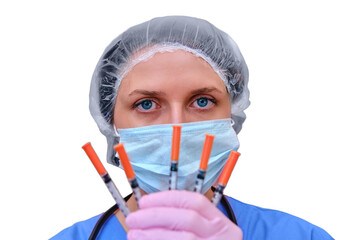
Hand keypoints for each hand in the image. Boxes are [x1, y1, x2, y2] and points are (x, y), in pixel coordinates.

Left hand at [126, 190, 242, 239]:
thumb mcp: (204, 236)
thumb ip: (182, 224)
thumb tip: (149, 213)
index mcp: (221, 224)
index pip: (196, 202)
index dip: (168, 199)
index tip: (145, 202)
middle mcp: (221, 237)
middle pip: (188, 218)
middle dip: (156, 215)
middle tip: (134, 218)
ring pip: (185, 238)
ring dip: (154, 234)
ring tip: (134, 234)